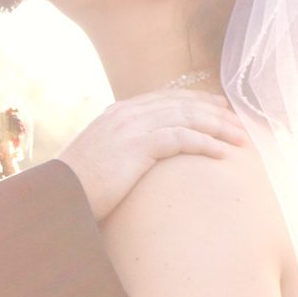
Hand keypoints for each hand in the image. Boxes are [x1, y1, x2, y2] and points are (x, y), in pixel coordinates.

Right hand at [57, 89, 243, 220]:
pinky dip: (205, 143)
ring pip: (186, 118)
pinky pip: (181, 139)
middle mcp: (126, 113)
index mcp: (117, 113)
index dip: (195, 102)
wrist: (58, 197)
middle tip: (238, 120)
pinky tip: (221, 152)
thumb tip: (137, 161)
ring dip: (217, 127)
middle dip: (213, 111)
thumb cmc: (76, 188)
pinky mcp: (138, 146)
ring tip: (240, 137)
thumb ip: (120, 151)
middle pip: (181, 104)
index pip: (165, 99)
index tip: (218, 107)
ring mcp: (132, 127)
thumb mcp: (99, 161)